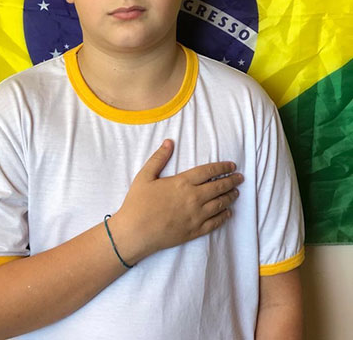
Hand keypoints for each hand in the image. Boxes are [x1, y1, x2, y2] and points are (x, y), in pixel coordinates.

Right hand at [111, 139, 242, 263]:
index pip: (208, 171)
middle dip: (231, 181)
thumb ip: (158, 158)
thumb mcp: (144, 176)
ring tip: (236, 192)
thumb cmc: (137, 203)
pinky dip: (224, 216)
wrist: (135, 232)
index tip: (232, 165)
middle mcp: (193, 198)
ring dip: (230, 197)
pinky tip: (228, 213)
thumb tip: (169, 142)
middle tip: (240, 178)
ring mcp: (196, 216)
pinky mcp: (194, 231)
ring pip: (220, 204)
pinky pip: (215, 222)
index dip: (222, 167)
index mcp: (182, 182)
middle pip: (219, 187)